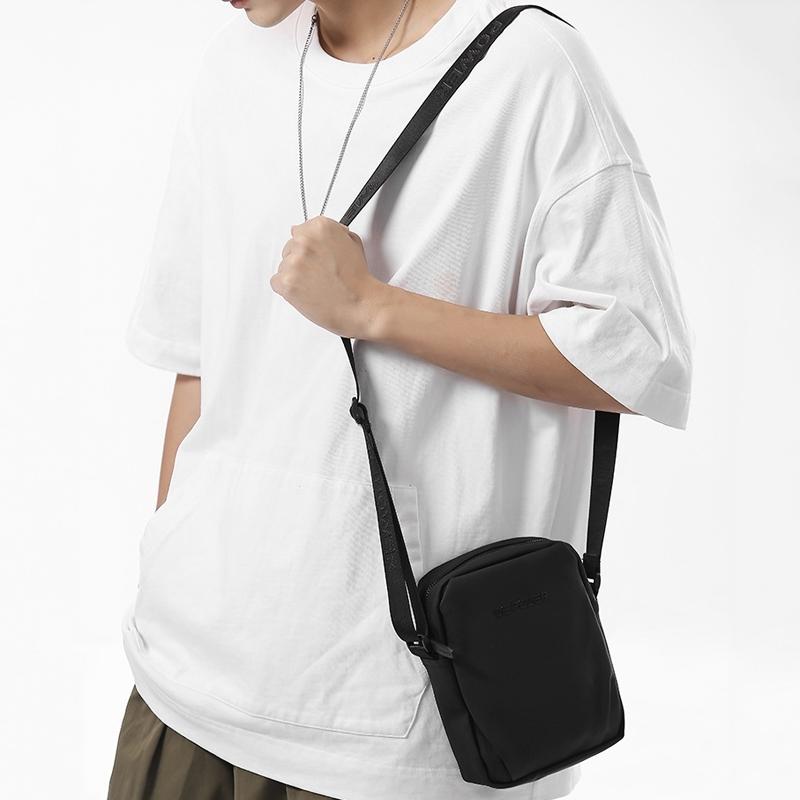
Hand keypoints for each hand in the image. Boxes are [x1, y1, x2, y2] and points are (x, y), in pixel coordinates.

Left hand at [271, 215, 390, 338]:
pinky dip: (289, 290)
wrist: (360, 305)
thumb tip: (317, 235)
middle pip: (290, 248)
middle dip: (302, 261)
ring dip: (296, 275)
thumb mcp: (352, 243)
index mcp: (320, 228)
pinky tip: (307, 293)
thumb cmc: (358, 280)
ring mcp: (293, 262)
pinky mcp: (285, 282)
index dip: (309, 247)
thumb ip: (331, 235)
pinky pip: (277, 282)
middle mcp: (304, 241)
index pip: (301, 230)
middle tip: (318, 274)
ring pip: (284, 266)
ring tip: (316, 286)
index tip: (316, 256)